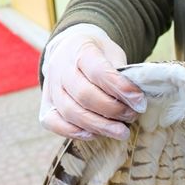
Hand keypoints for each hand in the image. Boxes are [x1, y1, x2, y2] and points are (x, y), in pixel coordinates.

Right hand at [39, 24, 146, 139]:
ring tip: (121, 132)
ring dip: (98, 125)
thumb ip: (122, 74)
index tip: (139, 101)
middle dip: (112, 110)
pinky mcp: (46, 104)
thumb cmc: (99, 55)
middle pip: (84, 95)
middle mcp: (60, 68)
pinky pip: (52, 122)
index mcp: (80, 50)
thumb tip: (136, 100)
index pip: (99, 71)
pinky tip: (94, 135)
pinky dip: (73, 132)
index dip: (120, 88)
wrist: (71, 50)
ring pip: (70, 111)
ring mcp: (50, 87)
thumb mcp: (114, 54)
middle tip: (132, 116)